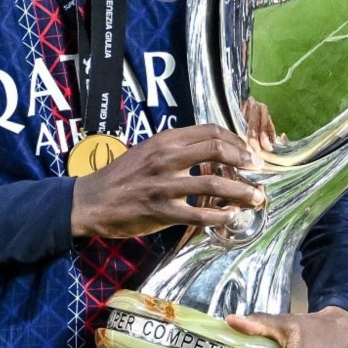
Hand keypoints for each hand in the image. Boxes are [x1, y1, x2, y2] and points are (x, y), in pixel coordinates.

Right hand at [70, 125, 263, 238]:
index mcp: (164, 140)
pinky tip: (232, 217)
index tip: (247, 151)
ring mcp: (164, 186)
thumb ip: (177, 149)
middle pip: (217, 150)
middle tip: (258, 170)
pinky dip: (221, 216)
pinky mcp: (161, 212)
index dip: (235, 139)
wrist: (90, 201)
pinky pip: (199, 215)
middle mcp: (166, 158)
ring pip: (214, 184)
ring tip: (257, 197)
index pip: (209, 130)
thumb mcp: (148, 151)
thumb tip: (212, 152)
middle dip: (244, 160)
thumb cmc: (121, 176)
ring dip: (242, 191)